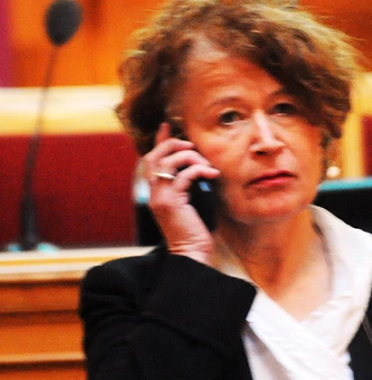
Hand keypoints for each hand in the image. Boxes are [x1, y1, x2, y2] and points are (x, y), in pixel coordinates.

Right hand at [143, 123, 219, 261]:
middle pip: (154, 156)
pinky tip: (212, 174)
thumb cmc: (194, 230)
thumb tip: (201, 169)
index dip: (159, 141)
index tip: (167, 126)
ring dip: (189, 157)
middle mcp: (153, 193)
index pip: (151, 160)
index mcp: (156, 192)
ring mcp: (160, 197)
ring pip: (167, 163)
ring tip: (205, 164)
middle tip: (191, 146)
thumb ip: (188, 186)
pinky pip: (184, 176)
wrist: (191, 253)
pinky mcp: (171, 202)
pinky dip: (199, 170)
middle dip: (172, 145)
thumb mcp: (190, 203)